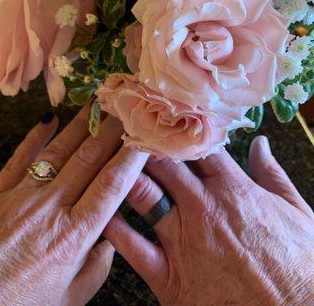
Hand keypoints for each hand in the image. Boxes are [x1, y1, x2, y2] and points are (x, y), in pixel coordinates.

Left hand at [0, 108, 147, 305]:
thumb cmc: (23, 305)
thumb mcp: (70, 298)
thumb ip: (97, 267)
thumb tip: (110, 240)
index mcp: (74, 236)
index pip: (111, 185)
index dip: (130, 157)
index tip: (143, 137)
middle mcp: (51, 209)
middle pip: (88, 159)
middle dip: (110, 130)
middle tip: (124, 106)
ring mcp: (21, 197)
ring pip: (58, 152)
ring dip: (80, 125)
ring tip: (96, 102)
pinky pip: (20, 158)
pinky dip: (36, 137)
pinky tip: (49, 119)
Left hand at [105, 136, 313, 305]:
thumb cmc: (297, 265)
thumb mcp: (296, 211)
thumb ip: (272, 173)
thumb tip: (259, 143)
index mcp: (232, 189)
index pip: (198, 147)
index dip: (180, 130)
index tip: (166, 119)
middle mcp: (202, 208)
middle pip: (164, 164)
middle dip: (146, 144)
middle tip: (130, 128)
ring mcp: (183, 241)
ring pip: (143, 194)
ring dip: (125, 173)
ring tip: (110, 157)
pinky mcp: (169, 276)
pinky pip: (130, 245)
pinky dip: (113, 225)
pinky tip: (101, 209)